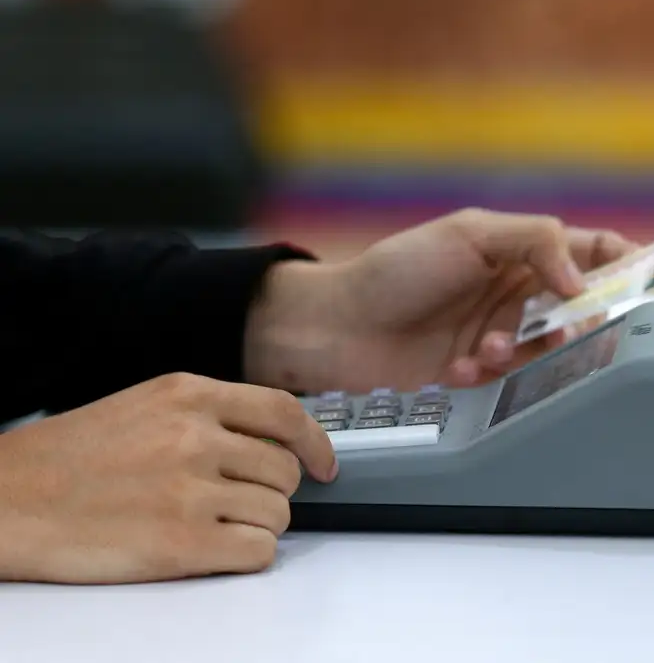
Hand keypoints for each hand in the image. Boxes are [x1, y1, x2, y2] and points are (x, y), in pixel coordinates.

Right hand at [0, 373, 335, 583]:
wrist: (6, 502)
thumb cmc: (69, 461)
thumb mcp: (144, 408)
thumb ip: (208, 416)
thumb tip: (275, 439)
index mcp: (187, 395)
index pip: (284, 411)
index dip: (315, 443)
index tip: (325, 465)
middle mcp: (195, 436)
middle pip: (285, 470)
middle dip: (270, 492)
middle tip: (233, 503)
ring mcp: (190, 489)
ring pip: (278, 514)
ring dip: (255, 526)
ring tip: (208, 526)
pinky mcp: (183, 543)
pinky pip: (259, 551)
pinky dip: (246, 556)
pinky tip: (210, 551)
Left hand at [244, 208, 638, 392]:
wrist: (338, 325)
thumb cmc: (398, 269)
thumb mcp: (469, 234)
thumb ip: (535, 241)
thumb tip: (580, 276)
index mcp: (519, 246)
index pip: (590, 248)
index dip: (625, 261)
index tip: (649, 278)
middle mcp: (516, 287)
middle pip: (579, 304)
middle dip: (578, 320)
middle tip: (571, 329)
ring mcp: (499, 327)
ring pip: (546, 346)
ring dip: (522, 348)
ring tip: (486, 347)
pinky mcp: (480, 366)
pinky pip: (510, 375)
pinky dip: (488, 371)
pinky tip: (458, 366)